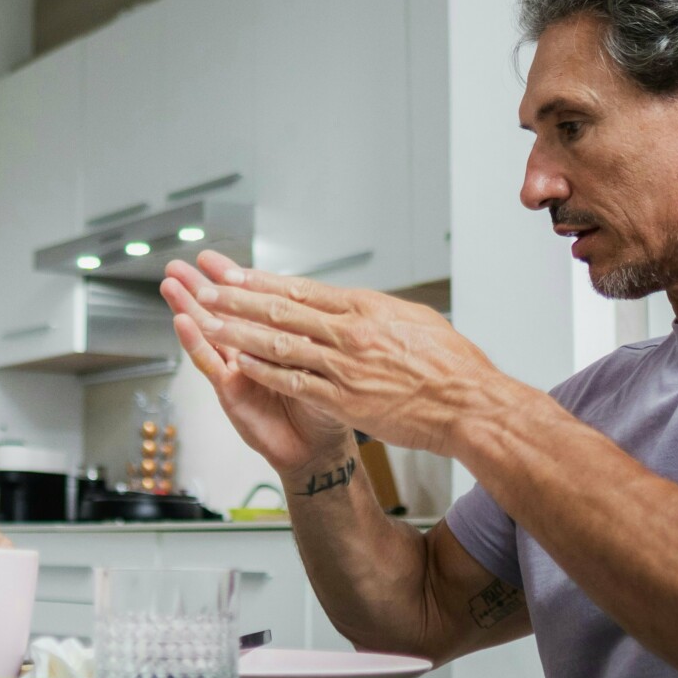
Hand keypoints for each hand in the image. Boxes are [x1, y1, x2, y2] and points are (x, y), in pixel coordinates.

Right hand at [161, 256, 349, 473]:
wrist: (319, 448)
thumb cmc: (323, 406)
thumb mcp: (320, 360)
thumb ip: (304, 332)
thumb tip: (304, 299)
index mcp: (273, 337)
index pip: (249, 301)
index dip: (231, 278)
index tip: (213, 260)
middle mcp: (251, 350)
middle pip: (221, 312)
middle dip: (199, 287)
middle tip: (177, 266)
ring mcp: (237, 368)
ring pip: (209, 332)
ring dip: (188, 307)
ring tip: (170, 284)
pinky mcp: (230, 390)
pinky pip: (211, 363)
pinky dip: (196, 342)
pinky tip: (181, 322)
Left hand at [163, 251, 508, 457]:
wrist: (470, 404)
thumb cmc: (451, 366)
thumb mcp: (415, 322)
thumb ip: (378, 314)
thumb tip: (357, 306)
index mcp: (366, 309)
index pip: (303, 290)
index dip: (263, 281)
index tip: (235, 273)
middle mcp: (351, 332)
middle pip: (283, 311)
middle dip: (239, 299)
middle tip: (207, 288)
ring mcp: (346, 366)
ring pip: (281, 343)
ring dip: (241, 331)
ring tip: (210, 321)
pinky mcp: (345, 400)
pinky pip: (295, 382)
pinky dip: (264, 371)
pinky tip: (239, 363)